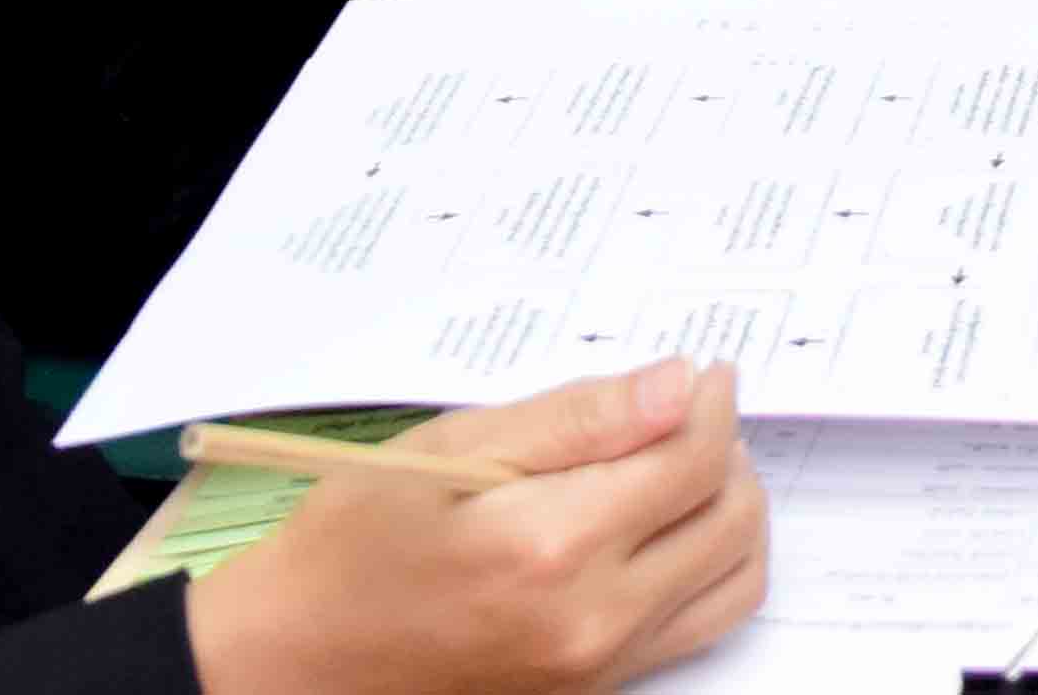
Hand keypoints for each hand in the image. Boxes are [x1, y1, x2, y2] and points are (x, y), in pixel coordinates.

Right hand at [184, 359, 767, 694]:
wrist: (301, 653)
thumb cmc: (356, 542)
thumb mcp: (452, 448)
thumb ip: (577, 417)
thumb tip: (677, 385)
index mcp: (552, 547)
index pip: (690, 461)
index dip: (712, 405)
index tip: (705, 374)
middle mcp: (592, 619)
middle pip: (730, 517)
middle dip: (728, 450)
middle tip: (692, 411)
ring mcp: (599, 666)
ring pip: (735, 578)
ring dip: (733, 510)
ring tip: (687, 465)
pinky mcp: (597, 690)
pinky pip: (701, 626)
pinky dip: (712, 569)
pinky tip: (669, 528)